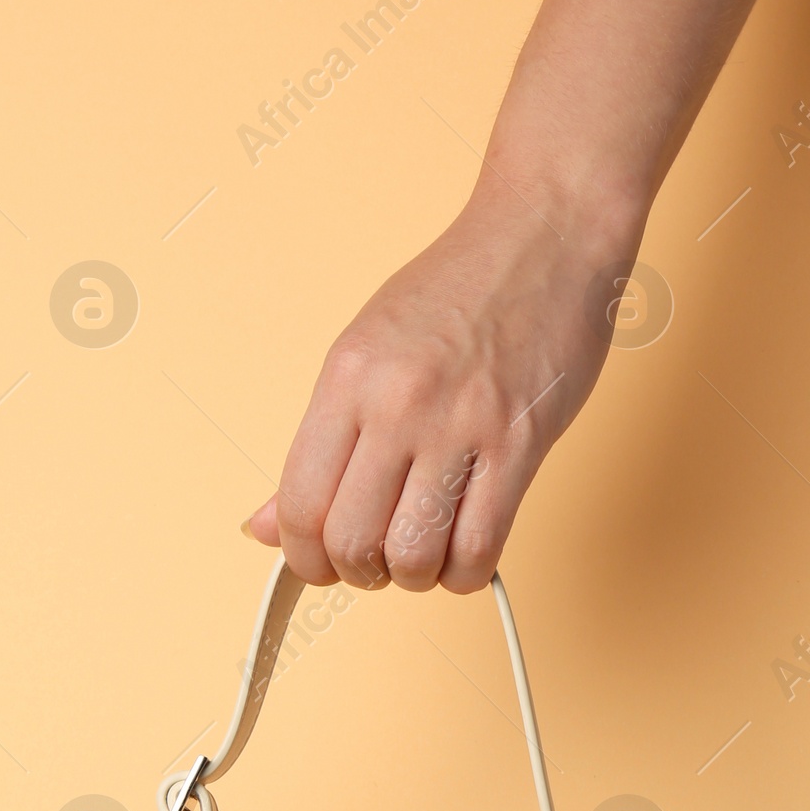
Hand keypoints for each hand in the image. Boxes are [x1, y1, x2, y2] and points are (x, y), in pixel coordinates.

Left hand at [243, 185, 640, 594]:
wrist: (545, 232)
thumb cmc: (459, 291)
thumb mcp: (365, 351)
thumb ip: (319, 445)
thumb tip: (264, 526)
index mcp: (347, 379)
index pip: (299, 504)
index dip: (304, 558)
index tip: (323, 563)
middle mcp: (396, 404)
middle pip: (351, 541)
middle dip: (359, 573)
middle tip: (378, 561)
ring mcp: (460, 425)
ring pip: (413, 555)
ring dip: (415, 577)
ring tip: (426, 554)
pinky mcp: (519, 444)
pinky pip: (480, 548)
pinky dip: (467, 574)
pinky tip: (466, 552)